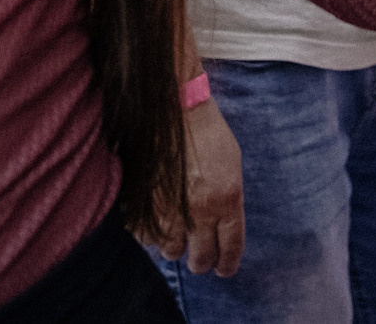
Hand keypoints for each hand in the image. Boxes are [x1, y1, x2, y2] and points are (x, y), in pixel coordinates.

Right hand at [150, 99, 244, 276]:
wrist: (172, 105)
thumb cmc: (205, 128)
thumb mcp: (231, 163)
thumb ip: (229, 197)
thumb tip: (223, 223)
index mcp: (228, 198)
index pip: (231, 247)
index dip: (227, 263)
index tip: (223, 269)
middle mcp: (200, 210)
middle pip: (201, 258)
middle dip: (201, 262)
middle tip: (199, 260)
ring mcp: (169, 208)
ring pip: (171, 251)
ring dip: (174, 248)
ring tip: (175, 240)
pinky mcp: (144, 202)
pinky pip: (146, 236)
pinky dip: (151, 235)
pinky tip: (155, 226)